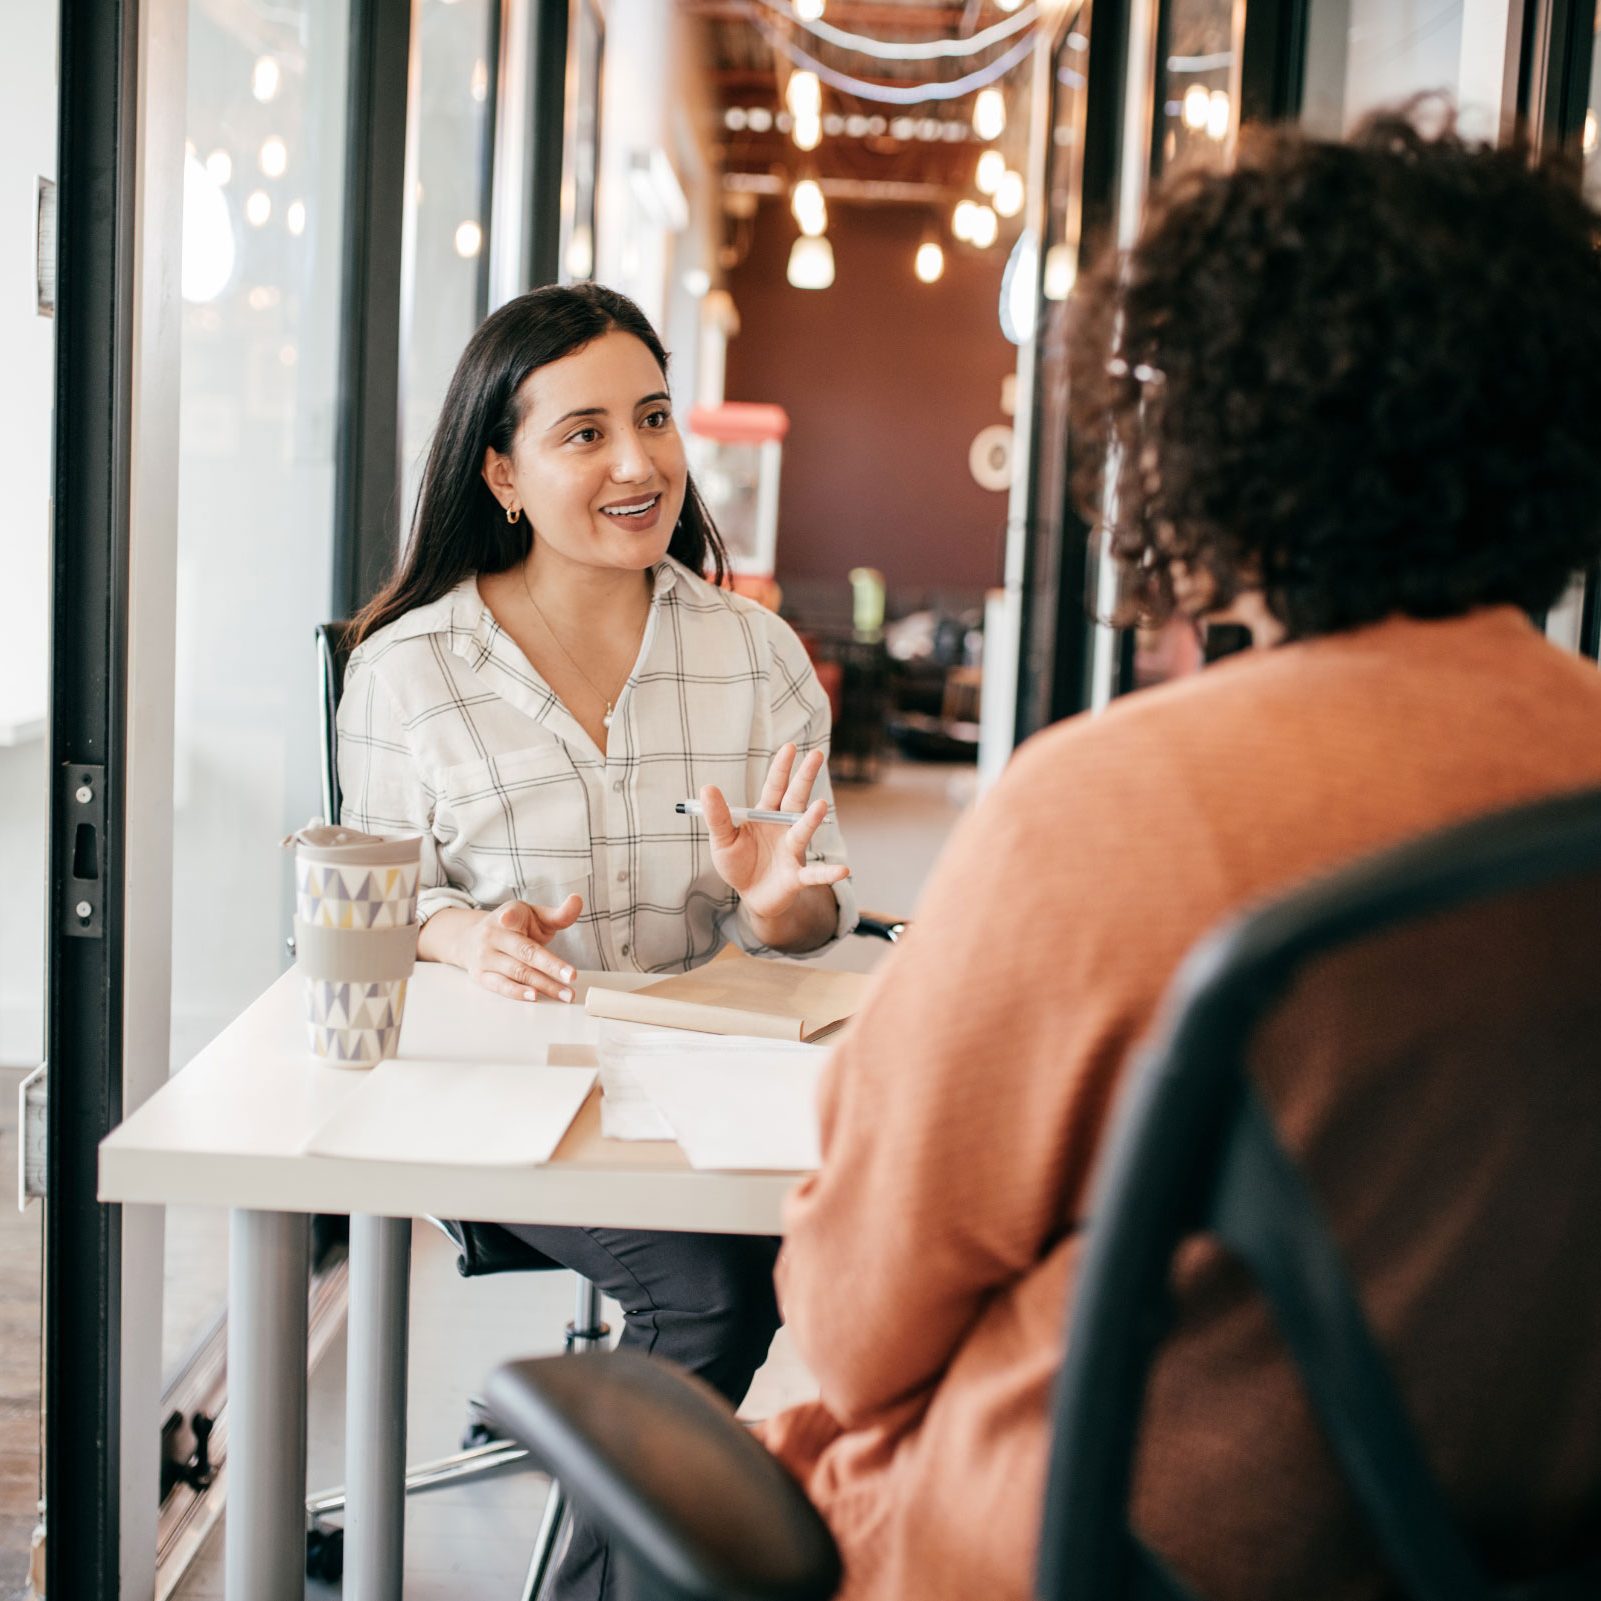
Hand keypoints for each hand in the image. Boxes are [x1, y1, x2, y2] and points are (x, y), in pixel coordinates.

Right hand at [450, 896, 582, 1002]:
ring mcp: (485, 957)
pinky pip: (501, 986)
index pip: (510, 916)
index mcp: (507, 915)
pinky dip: (517, 992)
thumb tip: (577, 900)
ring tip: (565, 994)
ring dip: (543, 985)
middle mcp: (492, 935)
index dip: (509, 917)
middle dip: (550, 965)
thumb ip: (558, 913)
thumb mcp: (534, 915)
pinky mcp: (480, 975)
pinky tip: (534, 996)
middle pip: (524, 952)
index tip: (508, 918)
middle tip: (572, 976)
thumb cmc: (513, 926)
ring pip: (517, 972)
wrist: (471, 938)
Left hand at [700, 743, 849, 922]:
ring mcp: (792, 851)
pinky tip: (843, 870)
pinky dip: (827, 873)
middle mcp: (784, 828)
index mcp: (766, 815)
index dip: (782, 768)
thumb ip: (718, 816)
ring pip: (803, 832)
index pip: (775, 786)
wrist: (751, 896)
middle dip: (805, 778)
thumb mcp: (722, 839)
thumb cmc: (739, 863)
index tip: (790, 746)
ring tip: (821, 805)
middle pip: (795, 799)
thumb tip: (707, 787)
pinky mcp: (796, 876)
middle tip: (817, 755)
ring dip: (811, 820)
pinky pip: (813, 874)